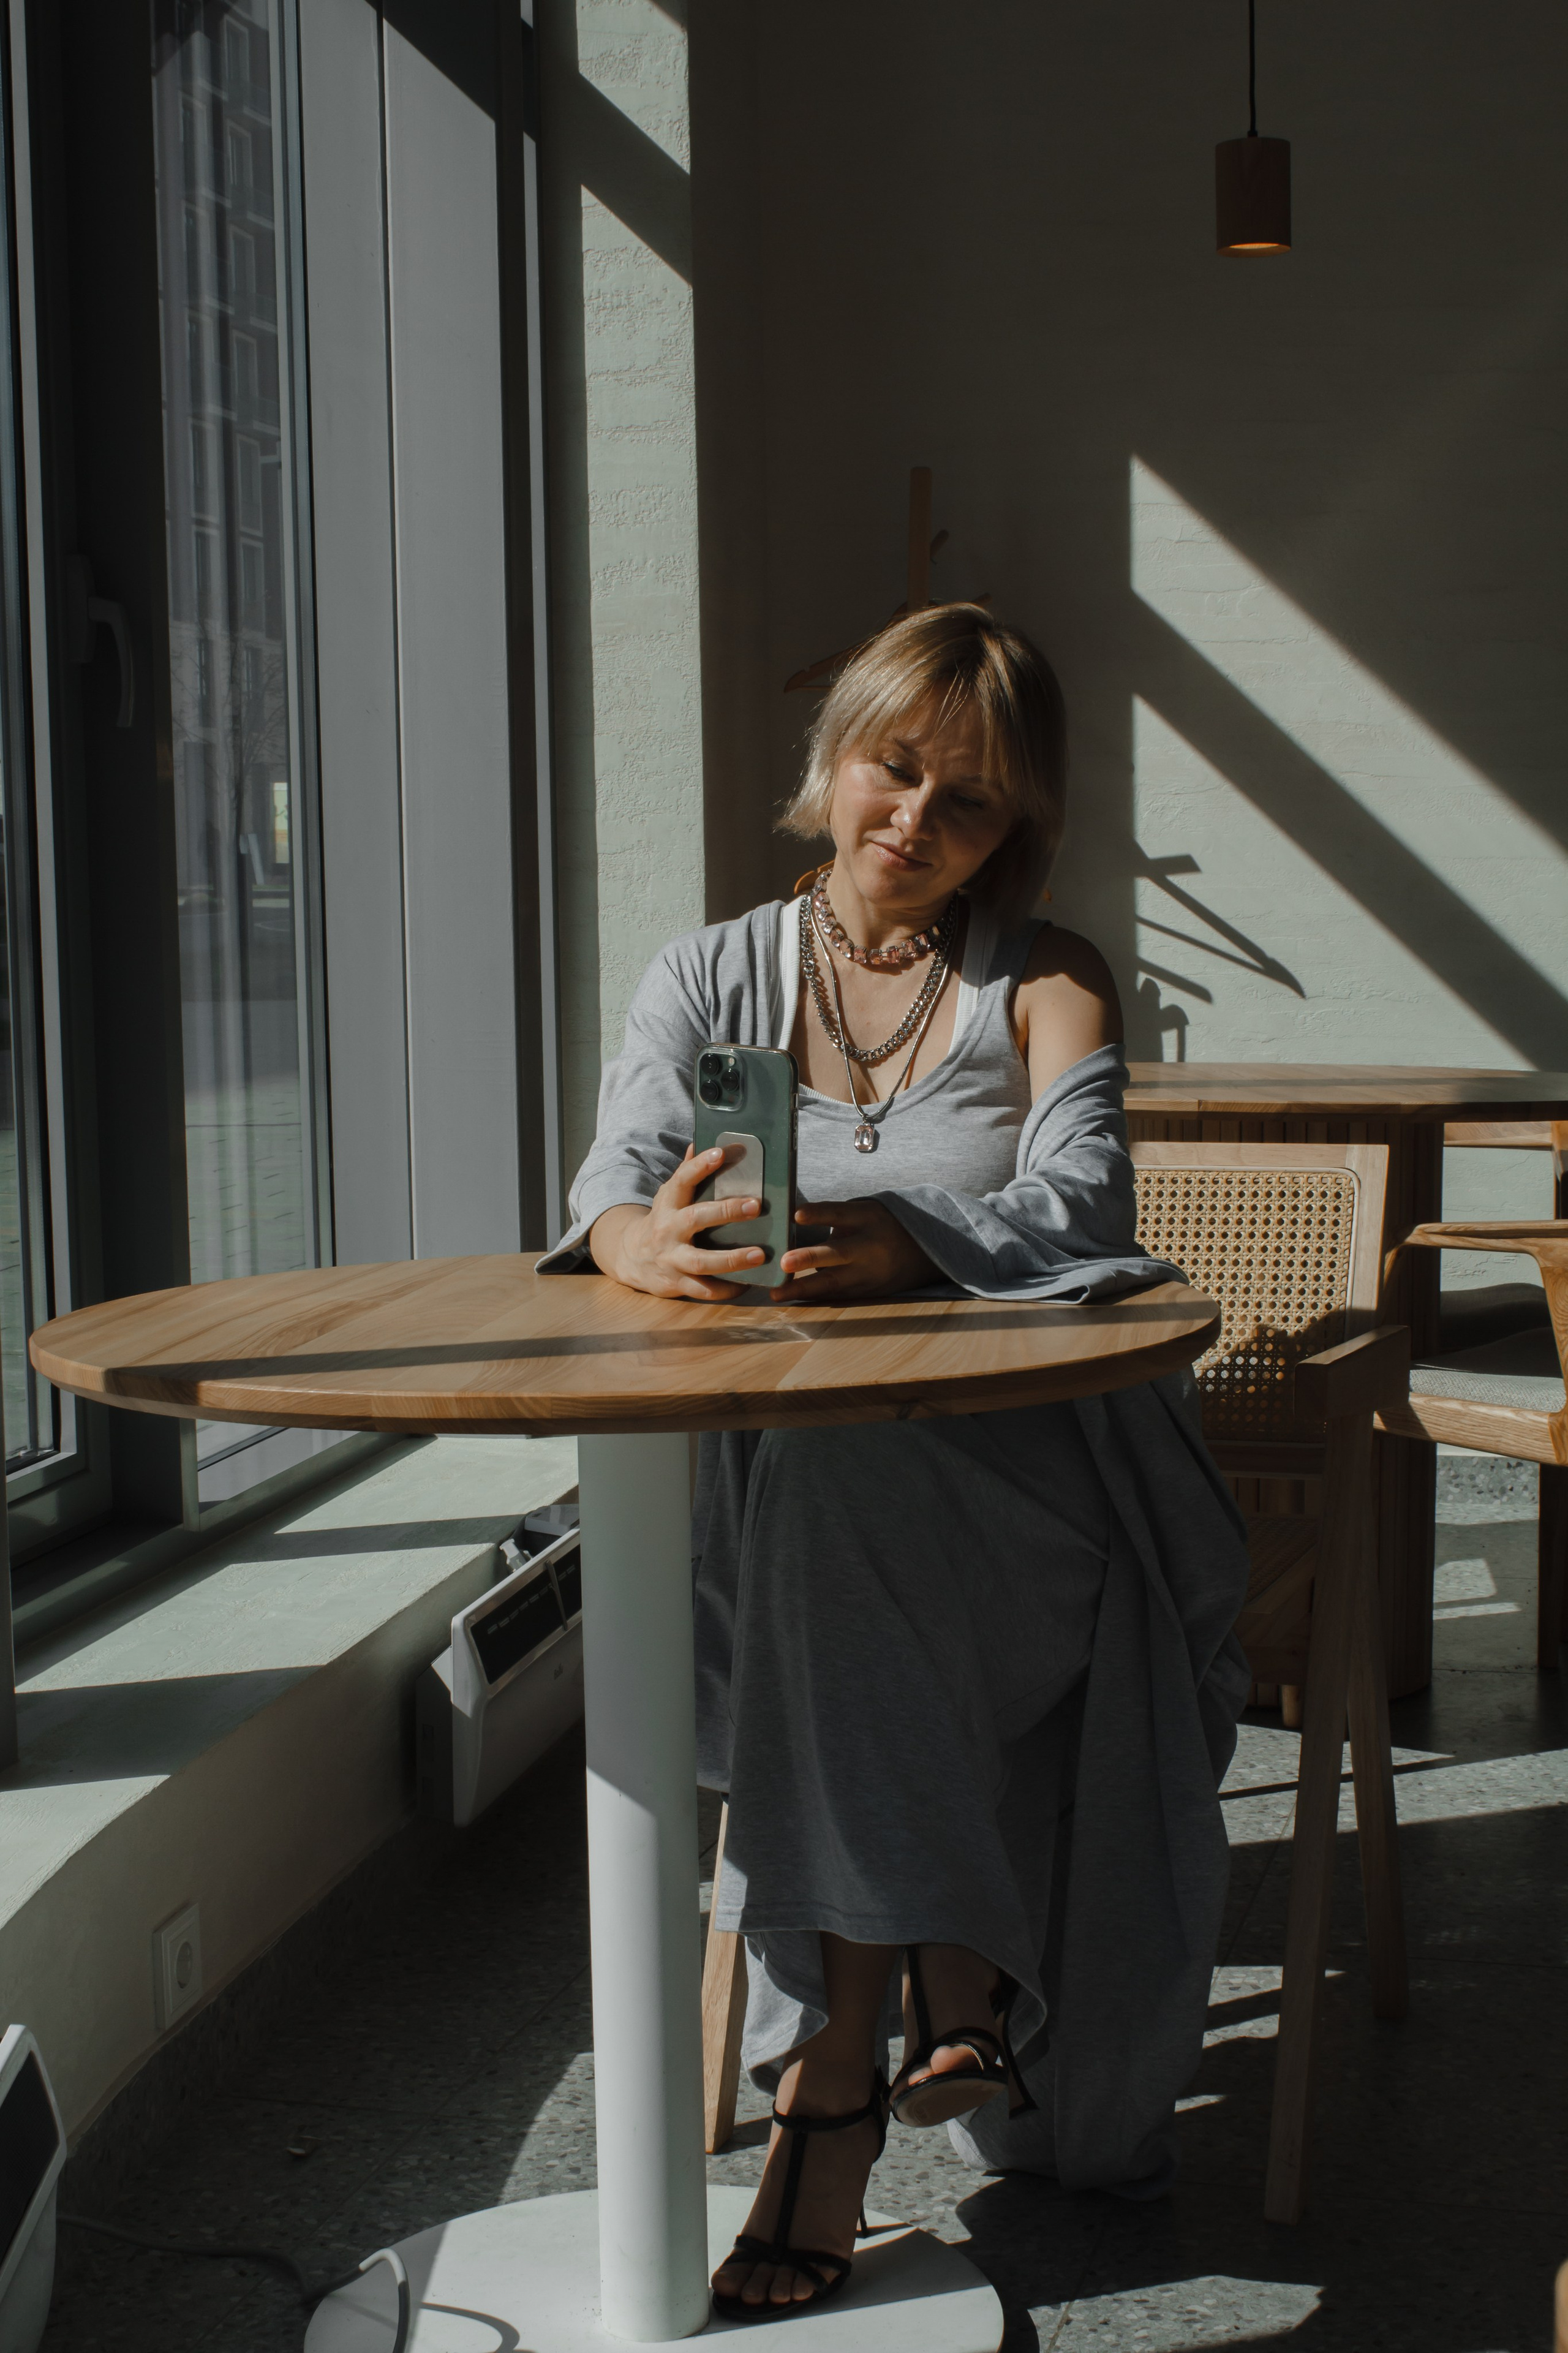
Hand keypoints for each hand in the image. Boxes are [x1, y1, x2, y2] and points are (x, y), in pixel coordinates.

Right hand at [589, 1147, 765, 1301]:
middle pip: (695, 1219)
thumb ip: (685, 1173)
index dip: (699, 1166)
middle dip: (726, 1212)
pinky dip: (726, 1289)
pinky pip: (703, 1289)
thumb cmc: (662, 1221)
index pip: (682, 1179)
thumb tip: (698, 1142)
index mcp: (668, 1204)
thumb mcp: (668, 1196)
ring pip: (701, 1261)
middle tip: (756, 1206)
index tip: (720, 1153)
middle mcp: (668, 1230)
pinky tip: (748, 1283)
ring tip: (760, 1255)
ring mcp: (671, 1259)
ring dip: (731, 1259)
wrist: (631, 1258)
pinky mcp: (676, 1283)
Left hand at [772, 1197, 936, 1302]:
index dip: (819, 1214)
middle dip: (810, 1258)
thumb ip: (834, 1217)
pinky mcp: (866, 1292)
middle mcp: (869, 1246)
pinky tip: (790, 1300)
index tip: (796, 1214)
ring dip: (803, 1289)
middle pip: (838, 1252)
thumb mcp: (864, 1213)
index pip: (840, 1213)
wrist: (922, 1252)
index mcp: (867, 1218)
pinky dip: (812, 1298)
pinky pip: (836, 1296)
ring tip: (777, 1294)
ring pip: (834, 1282)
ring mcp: (868, 1273)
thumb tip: (787, 1222)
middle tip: (784, 1262)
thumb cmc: (878, 1227)